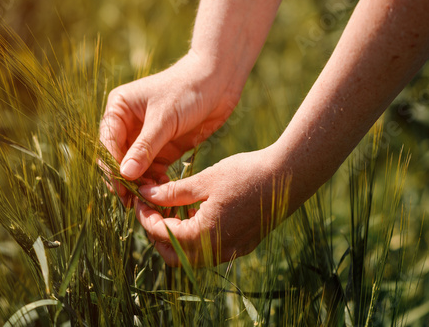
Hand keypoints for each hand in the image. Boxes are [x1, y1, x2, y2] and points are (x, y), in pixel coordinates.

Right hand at [99, 50, 241, 195]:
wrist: (219, 81)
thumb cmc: (187, 90)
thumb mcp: (164, 119)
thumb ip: (144, 148)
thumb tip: (124, 174)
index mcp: (119, 109)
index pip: (108, 143)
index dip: (112, 167)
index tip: (120, 189)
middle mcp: (129, 124)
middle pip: (119, 158)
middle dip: (125, 179)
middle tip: (132, 202)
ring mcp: (147, 137)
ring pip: (136, 168)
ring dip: (141, 184)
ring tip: (149, 200)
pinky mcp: (165, 147)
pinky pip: (154, 169)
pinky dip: (156, 181)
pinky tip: (163, 191)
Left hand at [136, 145, 286, 266]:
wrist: (288, 176)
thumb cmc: (245, 174)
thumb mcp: (204, 180)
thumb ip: (172, 192)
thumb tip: (145, 194)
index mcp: (204, 234)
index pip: (162, 234)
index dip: (145, 217)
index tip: (140, 199)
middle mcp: (217, 250)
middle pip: (174, 255)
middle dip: (157, 234)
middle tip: (152, 209)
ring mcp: (231, 250)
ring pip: (192, 255)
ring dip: (177, 236)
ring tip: (172, 208)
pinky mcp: (242, 245)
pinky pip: (210, 249)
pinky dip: (196, 236)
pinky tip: (195, 212)